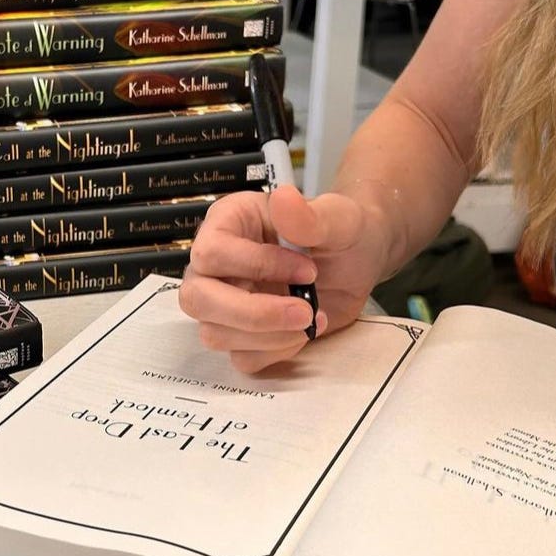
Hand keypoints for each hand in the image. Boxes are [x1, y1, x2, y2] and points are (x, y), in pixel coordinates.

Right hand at [178, 185, 385, 372]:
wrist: (358, 261)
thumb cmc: (340, 232)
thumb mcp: (336, 217)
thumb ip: (309, 215)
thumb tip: (283, 197)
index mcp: (226, 224)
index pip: (212, 253)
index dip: (257, 267)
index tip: (309, 270)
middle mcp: (214, 266)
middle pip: (198, 299)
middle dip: (253, 314)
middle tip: (305, 312)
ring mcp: (223, 304)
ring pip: (216, 334)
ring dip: (269, 336)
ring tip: (312, 319)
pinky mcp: (242, 336)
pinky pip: (242, 358)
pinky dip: (276, 352)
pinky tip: (305, 332)